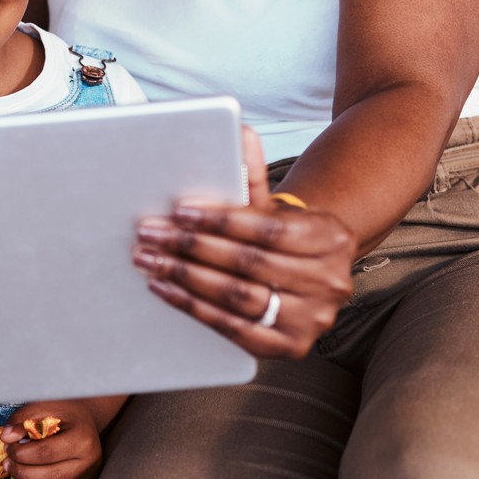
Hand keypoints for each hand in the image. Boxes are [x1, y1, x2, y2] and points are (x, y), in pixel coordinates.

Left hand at [0, 398, 118, 478]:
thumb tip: (6, 438)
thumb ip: (22, 420)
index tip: (8, 447)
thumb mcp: (42, 407)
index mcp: (82, 440)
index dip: (19, 453)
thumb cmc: (61, 414)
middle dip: (21, 473)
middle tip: (8, 464)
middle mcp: (91, 465)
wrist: (84, 421)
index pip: (45, 453)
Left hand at [132, 128, 354, 358]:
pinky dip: (194, 308)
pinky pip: (234, 329)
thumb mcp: (273, 203)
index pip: (266, 226)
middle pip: (249, 263)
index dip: (220, 219)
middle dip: (192, 247)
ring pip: (238, 297)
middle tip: (149, 234)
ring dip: (186, 278)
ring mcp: (313, 319)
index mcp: (329, 237)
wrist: (308, 275)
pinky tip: (166, 288)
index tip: (178, 210)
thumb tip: (238, 130)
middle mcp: (329, 281)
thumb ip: (253, 173)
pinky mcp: (291, 347)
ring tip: (149, 260)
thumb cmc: (280, 235)